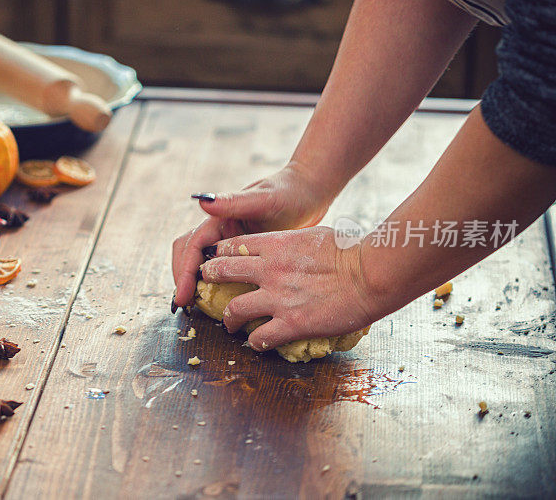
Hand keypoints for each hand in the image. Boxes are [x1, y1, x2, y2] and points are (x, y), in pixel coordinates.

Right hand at [172, 165, 331, 306]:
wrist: (309, 193)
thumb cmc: (289, 193)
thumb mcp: (263, 200)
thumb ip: (234, 201)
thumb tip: (203, 201)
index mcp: (219, 218)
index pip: (192, 246)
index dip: (184, 273)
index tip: (182, 298)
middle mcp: (219, 230)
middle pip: (188, 254)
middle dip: (183, 278)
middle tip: (185, 305)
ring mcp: (228, 241)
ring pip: (200, 262)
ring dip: (194, 281)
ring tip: (196, 306)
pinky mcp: (241, 251)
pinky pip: (220, 269)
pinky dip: (214, 284)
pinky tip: (221, 302)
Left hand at [199, 227, 376, 349]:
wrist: (370, 274)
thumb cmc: (351, 251)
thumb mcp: (315, 235)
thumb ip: (294, 241)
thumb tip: (293, 245)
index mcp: (276, 244)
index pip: (232, 246)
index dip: (219, 253)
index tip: (216, 260)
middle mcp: (269, 269)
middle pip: (222, 271)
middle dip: (210, 278)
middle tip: (208, 285)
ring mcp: (278, 298)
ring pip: (233, 310)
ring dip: (228, 319)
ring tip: (228, 324)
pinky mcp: (291, 323)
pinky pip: (260, 337)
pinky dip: (255, 342)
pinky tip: (257, 343)